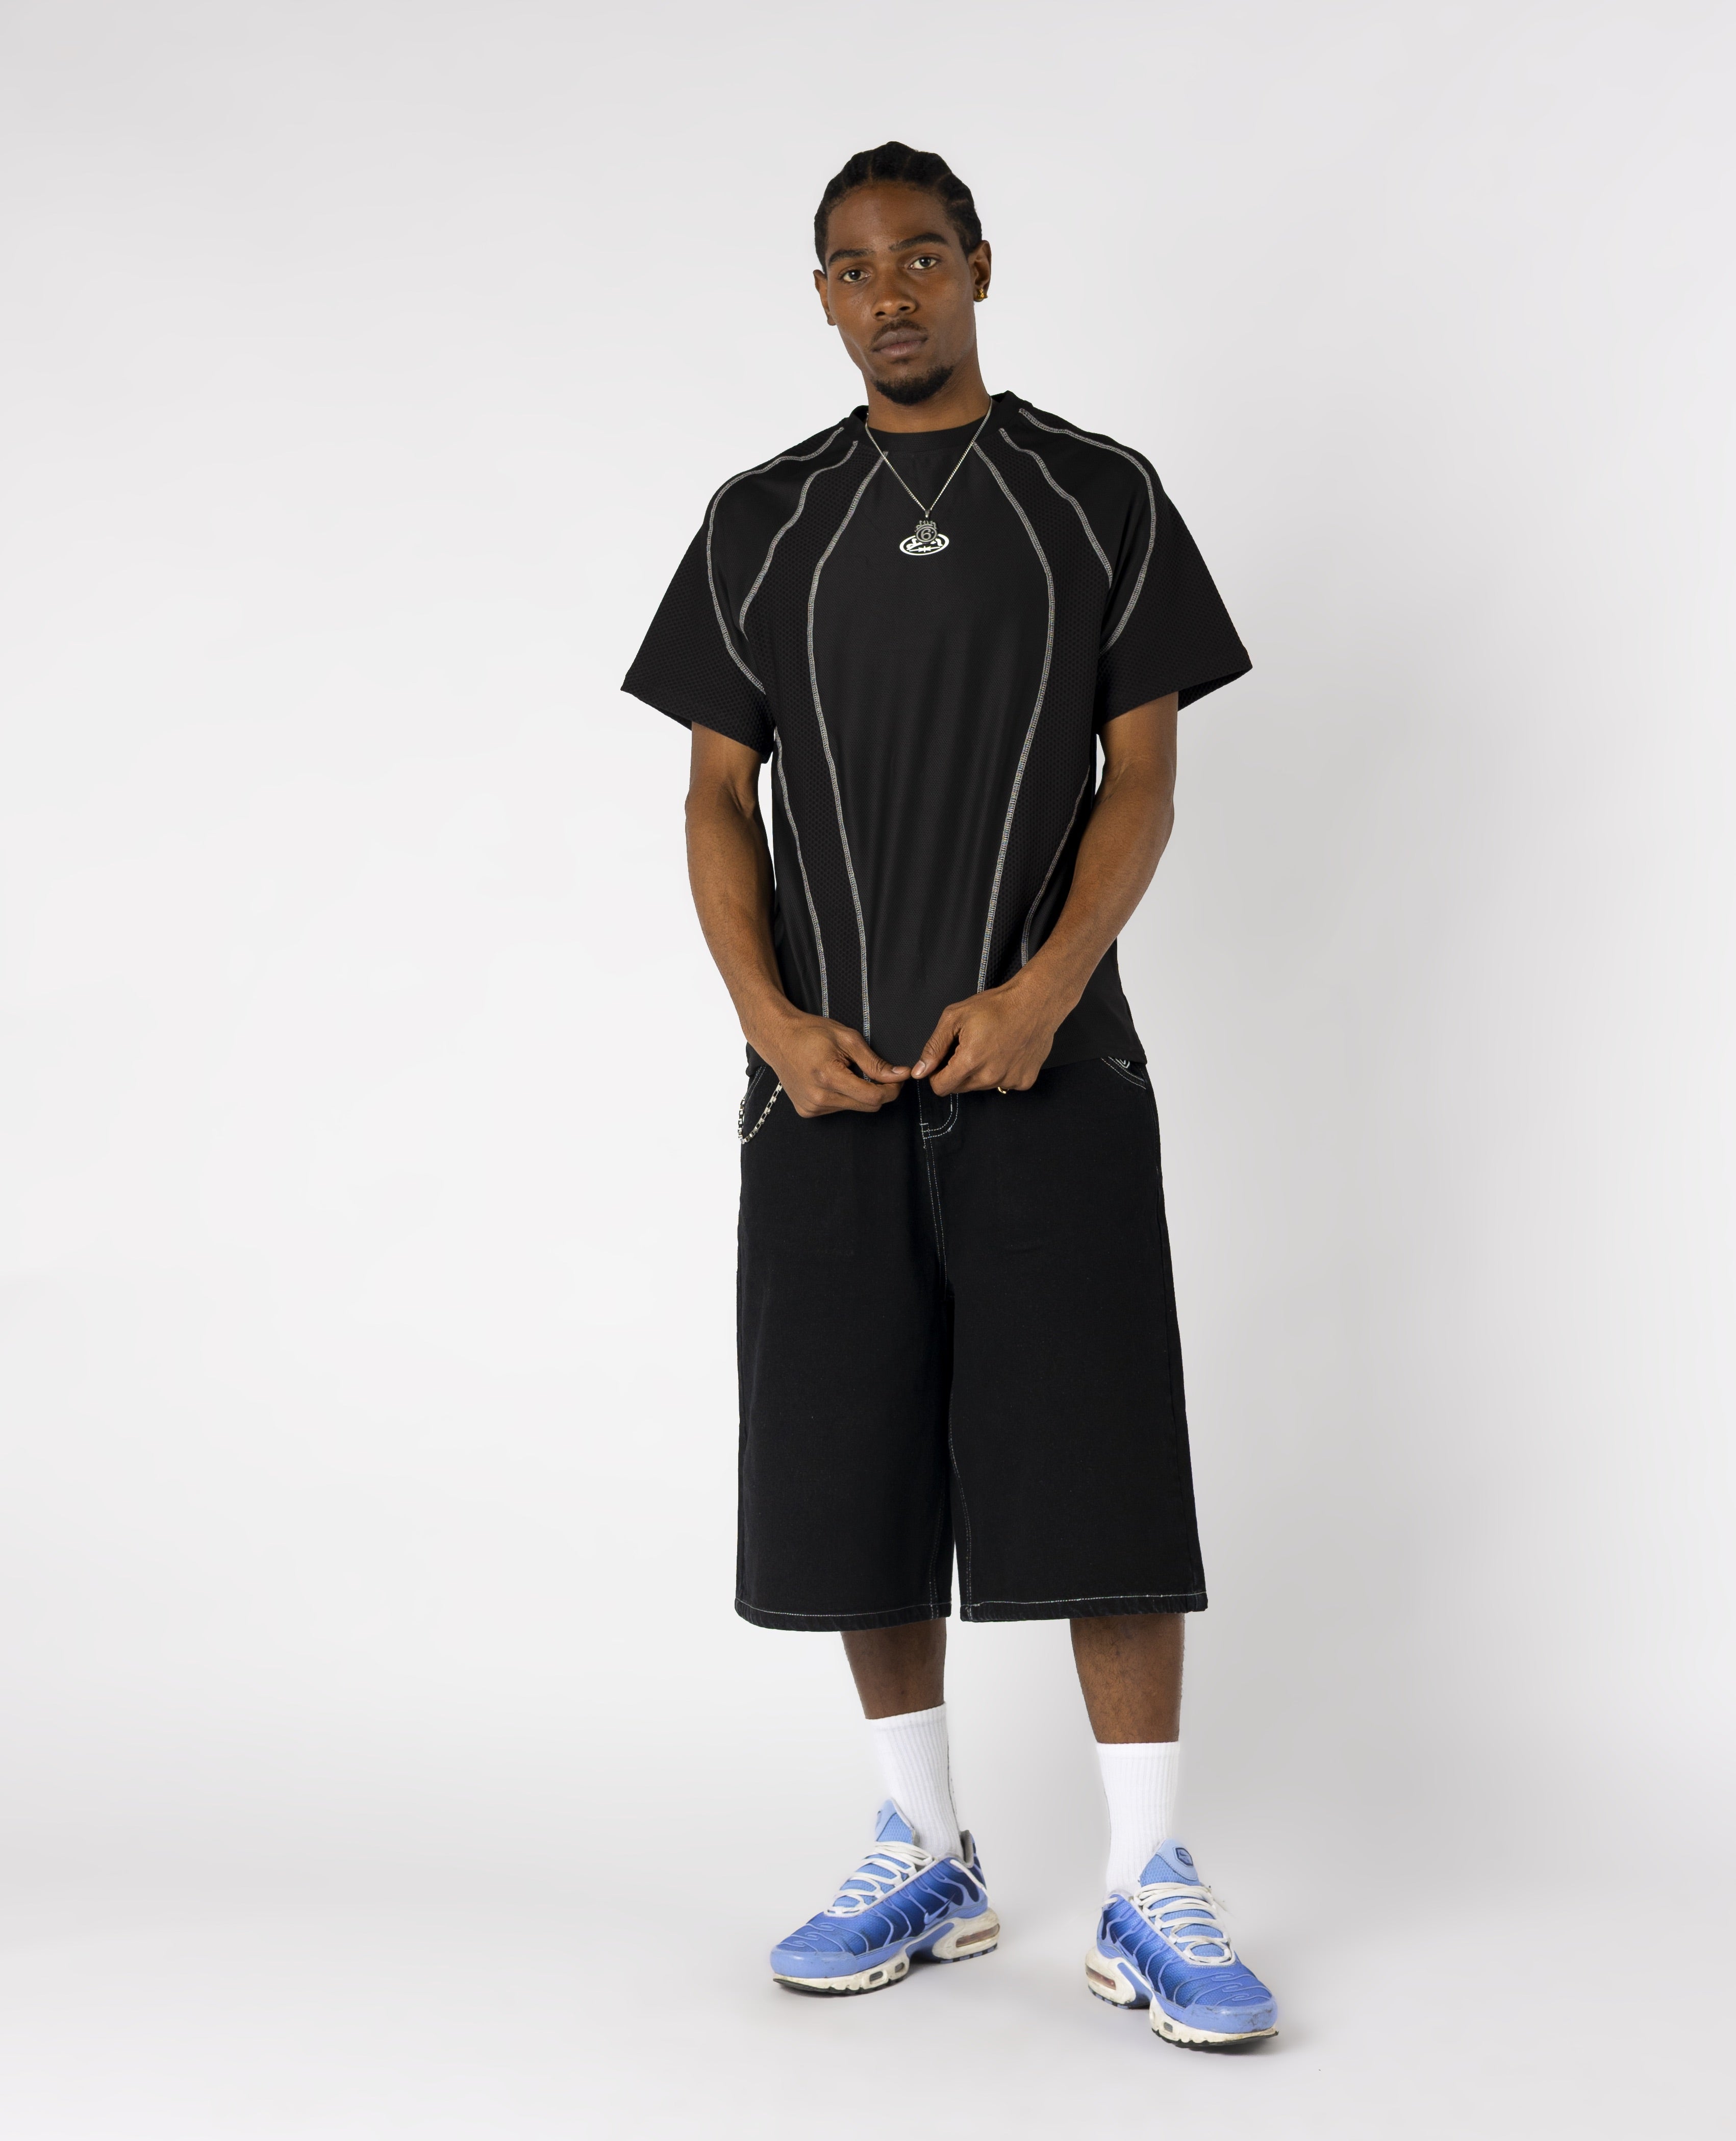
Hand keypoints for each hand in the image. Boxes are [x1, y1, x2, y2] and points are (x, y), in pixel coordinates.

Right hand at [752, 1009, 908, 1116]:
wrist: (778, 1038)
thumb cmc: (810, 1033)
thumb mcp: (847, 1039)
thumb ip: (874, 1062)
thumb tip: (899, 1075)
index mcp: (829, 1077)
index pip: (873, 1097)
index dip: (892, 1089)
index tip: (898, 1077)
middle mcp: (819, 1098)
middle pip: (867, 1106)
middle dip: (879, 1091)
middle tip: (878, 1072)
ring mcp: (811, 1107)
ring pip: (854, 1108)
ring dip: (858, 1093)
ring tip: (844, 1071)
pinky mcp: (807, 1111)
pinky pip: (838, 1109)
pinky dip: (843, 1096)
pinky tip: (831, 1080)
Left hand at [913, 974, 1068, 1095]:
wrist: (1036, 1002)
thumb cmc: (997, 1005)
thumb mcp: (955, 1017)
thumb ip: (934, 1046)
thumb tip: (920, 1071)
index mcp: (970, 1061)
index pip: (941, 1087)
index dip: (936, 1075)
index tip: (943, 1062)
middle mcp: (990, 1076)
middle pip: (960, 1088)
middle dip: (957, 1072)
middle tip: (969, 1047)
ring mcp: (1009, 1081)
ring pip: (981, 1086)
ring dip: (979, 1072)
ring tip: (990, 1047)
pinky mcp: (1024, 1081)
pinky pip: (1003, 1084)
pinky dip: (1001, 1072)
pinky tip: (1006, 1053)